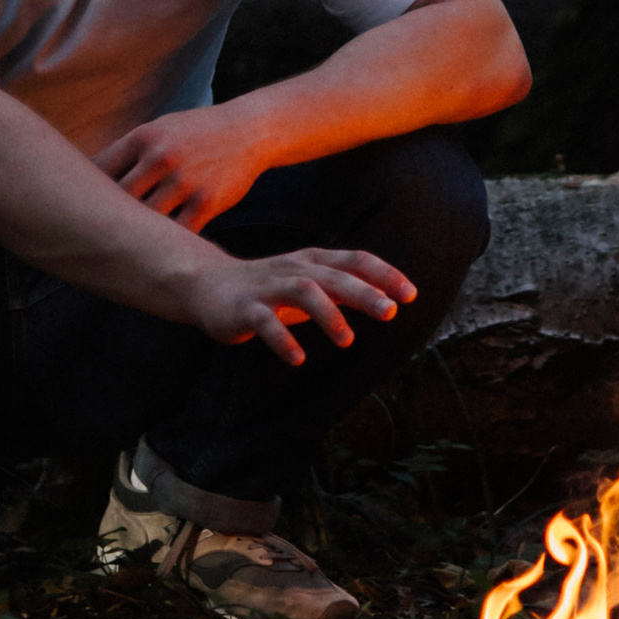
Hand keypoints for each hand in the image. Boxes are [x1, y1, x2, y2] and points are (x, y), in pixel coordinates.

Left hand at [97, 105, 273, 232]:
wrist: (248, 131)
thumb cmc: (197, 132)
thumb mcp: (162, 128)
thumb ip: (131, 151)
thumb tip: (91, 173)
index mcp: (144, 137)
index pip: (101, 168)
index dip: (86, 190)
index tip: (79, 206)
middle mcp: (161, 158)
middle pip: (119, 197)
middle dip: (105, 215)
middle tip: (93, 233)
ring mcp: (184, 182)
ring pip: (145, 218)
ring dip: (134, 233)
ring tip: (122, 246)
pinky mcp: (206, 203)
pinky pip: (176, 232)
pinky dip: (165, 241)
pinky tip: (156, 247)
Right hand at [183, 245, 415, 369]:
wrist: (207, 286)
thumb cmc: (268, 287)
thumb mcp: (309, 282)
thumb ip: (343, 289)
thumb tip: (385, 299)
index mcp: (314, 261)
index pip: (356, 259)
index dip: (384, 274)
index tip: (410, 294)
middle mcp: (294, 269)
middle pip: (334, 275)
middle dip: (364, 292)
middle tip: (390, 313)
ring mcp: (268, 287)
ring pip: (303, 291)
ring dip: (328, 315)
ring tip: (347, 341)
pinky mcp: (244, 307)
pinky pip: (264, 322)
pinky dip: (282, 340)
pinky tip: (298, 359)